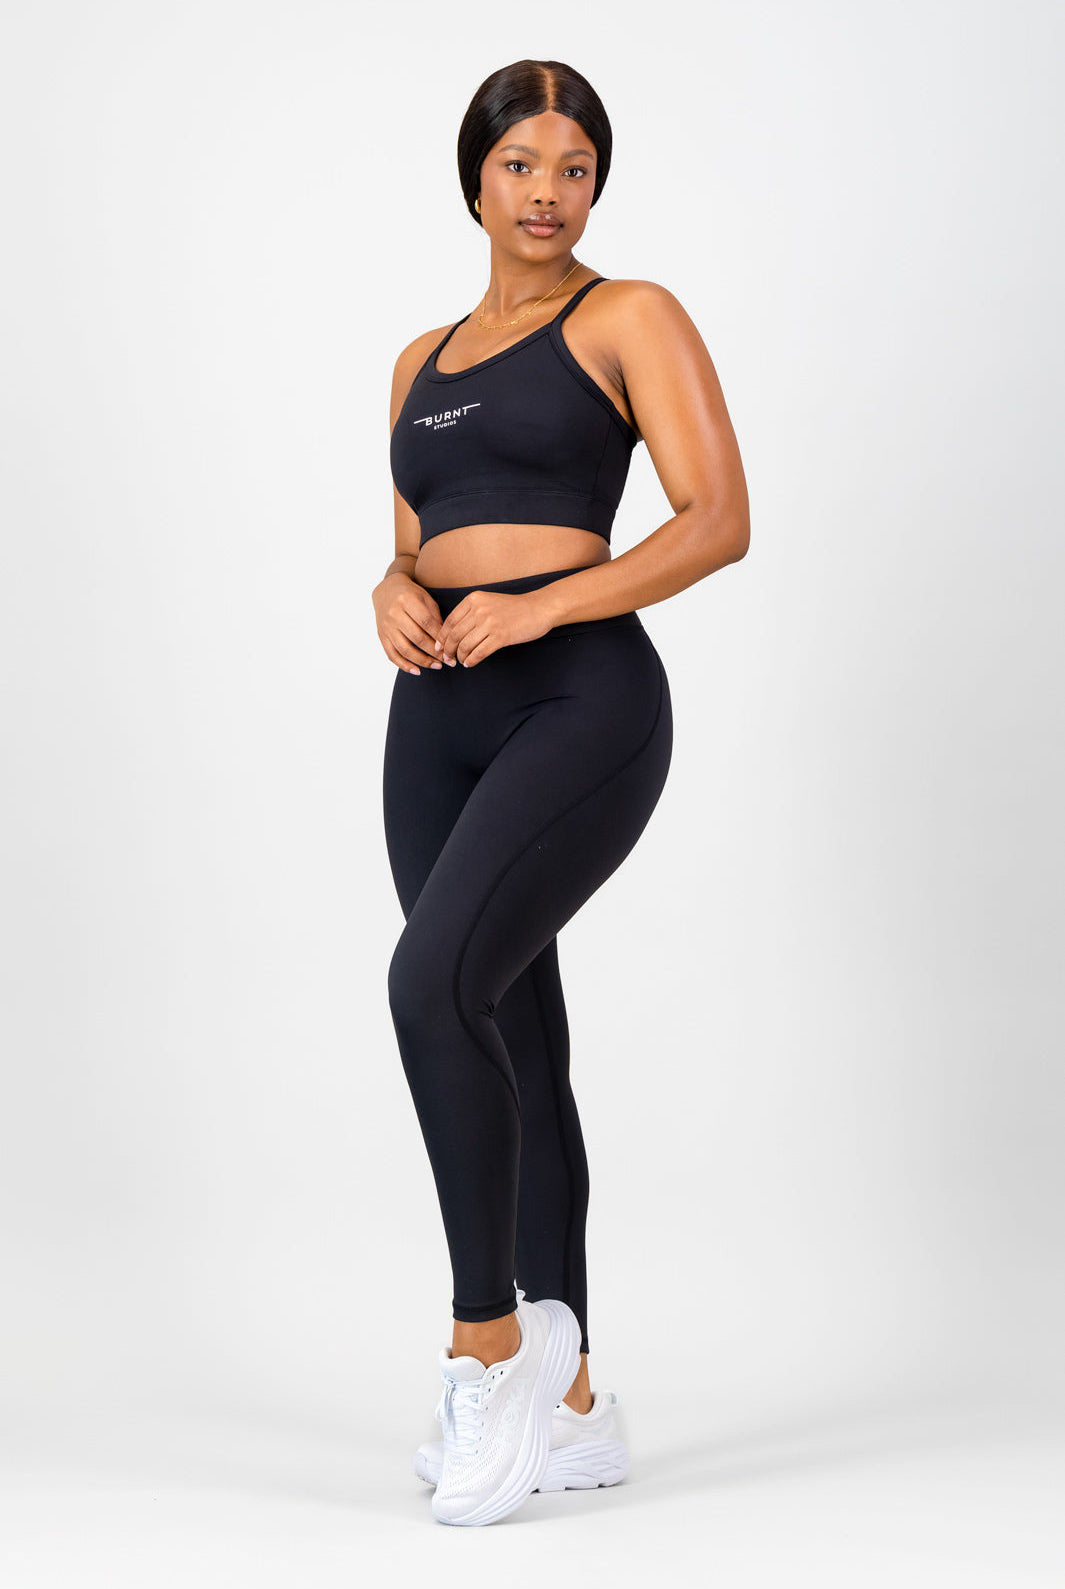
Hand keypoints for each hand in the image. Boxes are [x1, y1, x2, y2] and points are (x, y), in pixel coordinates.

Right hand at [372, 571, 443, 675]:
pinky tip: (417, 671)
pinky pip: (392, 655)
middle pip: (417, 638)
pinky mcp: (381, 636)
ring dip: (423, 661)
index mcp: (407, 600)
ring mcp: (386, 626)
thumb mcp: (425, 598)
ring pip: (405, 649)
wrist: (386, 590)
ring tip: (437, 666)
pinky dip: (404, 665)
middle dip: (435, 652)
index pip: (427, 623)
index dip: (439, 637)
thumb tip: (445, 640)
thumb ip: (435, 617)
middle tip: (449, 660)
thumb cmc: (411, 594)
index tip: (451, 647)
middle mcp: (394, 614)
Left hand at [434, 589, 554, 667]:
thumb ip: (471, 613)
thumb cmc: (513, 608)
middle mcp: (480, 609)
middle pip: (455, 635)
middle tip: (447, 659)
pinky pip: (479, 652)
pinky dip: (471, 660)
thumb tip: (452, 634)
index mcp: (474, 599)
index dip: (442, 637)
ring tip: (460, 661)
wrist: (539, 608)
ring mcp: (490, 623)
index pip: (450, 621)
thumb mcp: (488, 602)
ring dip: (460, 657)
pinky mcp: (501, 636)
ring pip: (465, 645)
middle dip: (448, 650)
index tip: (440, 647)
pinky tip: (470, 663)